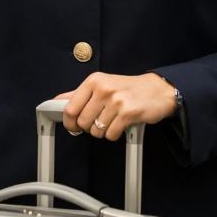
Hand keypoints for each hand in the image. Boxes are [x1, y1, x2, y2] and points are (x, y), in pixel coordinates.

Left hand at [56, 72, 176, 140]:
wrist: (158, 90)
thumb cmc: (128, 89)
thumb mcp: (102, 85)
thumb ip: (80, 94)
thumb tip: (58, 101)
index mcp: (94, 81)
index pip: (70, 108)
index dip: (70, 122)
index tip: (74, 126)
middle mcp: (104, 89)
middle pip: (82, 122)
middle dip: (89, 128)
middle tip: (100, 121)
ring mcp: (116, 101)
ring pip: (96, 130)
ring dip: (103, 131)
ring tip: (113, 121)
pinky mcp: (128, 113)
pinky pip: (111, 135)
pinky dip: (114, 135)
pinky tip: (121, 124)